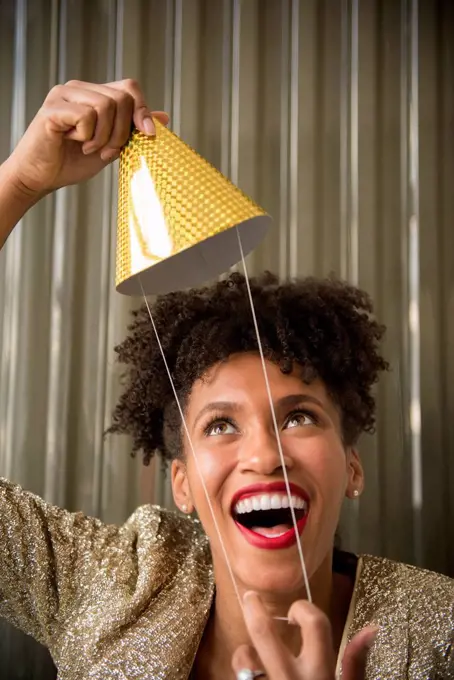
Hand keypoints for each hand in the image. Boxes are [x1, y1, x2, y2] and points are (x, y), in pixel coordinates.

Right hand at [6, 79, 168, 196]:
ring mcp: (64, 94)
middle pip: (122, 97)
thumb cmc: (72, 162)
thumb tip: (163, 117)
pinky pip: (86, 116)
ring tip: (89, 148)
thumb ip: (133, 131)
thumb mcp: (111, 147)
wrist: (41, 177)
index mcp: (94, 95)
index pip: (129, 88)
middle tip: (106, 151)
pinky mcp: (53, 108)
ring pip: (106, 106)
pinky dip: (87, 136)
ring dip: (104, 137)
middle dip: (122, 132)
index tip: (148, 135)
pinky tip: (73, 143)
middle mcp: (80, 88)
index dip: (143, 110)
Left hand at [232, 592, 377, 679]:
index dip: (303, 608)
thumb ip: (355, 664)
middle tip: (250, 597)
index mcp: (320, 676)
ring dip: (246, 652)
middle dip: (254, 608)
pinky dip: (244, 673)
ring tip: (254, 658)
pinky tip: (253, 679)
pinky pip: (238, 677)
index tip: (296, 610)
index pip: (315, 624)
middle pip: (264, 632)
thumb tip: (371, 629)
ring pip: (243, 656)